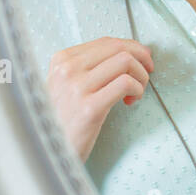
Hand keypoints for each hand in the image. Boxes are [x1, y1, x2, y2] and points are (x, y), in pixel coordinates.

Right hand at [45, 37, 153, 162]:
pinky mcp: (89, 107)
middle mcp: (67, 70)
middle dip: (142, 58)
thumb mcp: (66, 86)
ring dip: (141, 76)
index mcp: (62, 60)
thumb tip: (128, 52)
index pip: (107, 42)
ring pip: (126, 62)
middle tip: (147, 72)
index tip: (142, 60)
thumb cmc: (62, 120)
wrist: (48, 152)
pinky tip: (130, 102)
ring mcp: (77, 87)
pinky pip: (126, 83)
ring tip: (136, 92)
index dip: (132, 48)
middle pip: (119, 48)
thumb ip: (88, 67)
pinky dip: (137, 90)